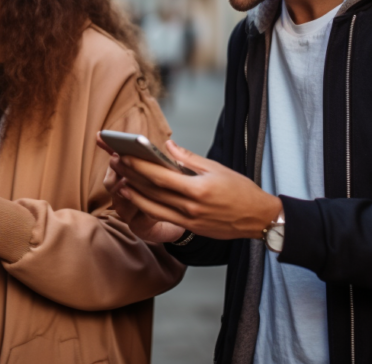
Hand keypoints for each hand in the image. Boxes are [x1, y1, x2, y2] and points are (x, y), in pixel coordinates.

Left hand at [111, 140, 281, 240]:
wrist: (258, 219)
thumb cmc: (241, 191)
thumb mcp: (217, 168)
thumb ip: (188, 158)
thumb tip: (167, 145)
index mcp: (198, 189)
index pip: (159, 176)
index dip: (137, 165)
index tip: (122, 153)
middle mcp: (191, 207)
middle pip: (151, 189)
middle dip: (129, 174)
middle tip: (113, 160)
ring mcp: (189, 220)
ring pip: (151, 205)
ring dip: (131, 192)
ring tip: (117, 178)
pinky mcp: (189, 227)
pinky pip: (160, 216)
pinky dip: (144, 205)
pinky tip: (134, 196)